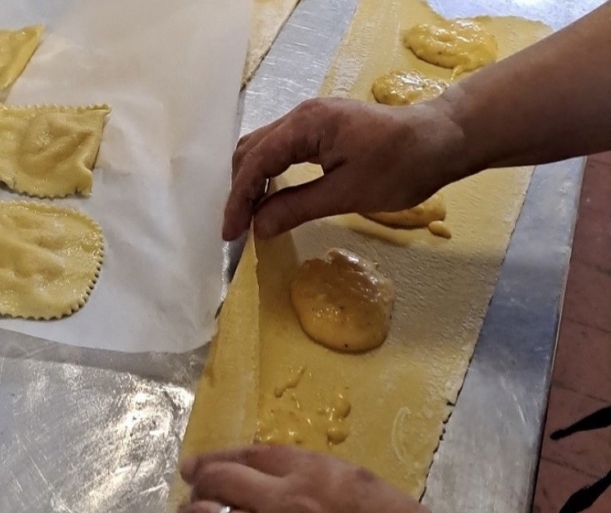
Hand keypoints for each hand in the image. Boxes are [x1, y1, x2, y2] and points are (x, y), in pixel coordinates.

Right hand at [222, 97, 467, 239]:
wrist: (442, 141)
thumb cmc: (401, 166)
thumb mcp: (347, 194)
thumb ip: (297, 207)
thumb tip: (258, 227)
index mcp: (306, 125)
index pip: (255, 163)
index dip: (239, 201)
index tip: (231, 234)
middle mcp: (302, 116)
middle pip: (251, 151)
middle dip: (239, 191)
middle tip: (237, 229)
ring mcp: (311, 120)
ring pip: (263, 149)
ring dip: (251, 182)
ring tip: (249, 217)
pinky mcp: (321, 129)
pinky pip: (280, 149)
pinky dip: (268, 175)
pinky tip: (270, 198)